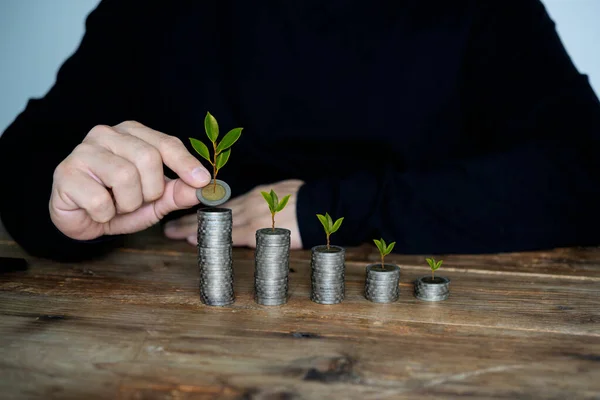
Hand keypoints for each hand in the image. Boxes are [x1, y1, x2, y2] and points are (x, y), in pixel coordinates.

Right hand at [50, 121, 210, 239]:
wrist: (82, 219)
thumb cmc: (119, 202)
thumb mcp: (155, 200)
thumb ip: (178, 192)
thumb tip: (204, 187)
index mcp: (132, 133)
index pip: (166, 143)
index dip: (186, 163)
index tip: (203, 180)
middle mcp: (107, 134)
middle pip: (148, 158)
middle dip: (150, 190)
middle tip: (138, 200)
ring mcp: (83, 150)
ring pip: (125, 177)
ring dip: (127, 203)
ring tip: (116, 205)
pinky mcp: (65, 173)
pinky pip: (100, 200)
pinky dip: (105, 214)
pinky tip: (97, 210)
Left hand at [164, 179, 304, 248]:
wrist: (324, 203)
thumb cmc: (309, 200)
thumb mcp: (285, 193)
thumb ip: (270, 200)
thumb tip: (262, 207)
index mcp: (257, 194)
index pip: (226, 203)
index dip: (207, 211)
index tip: (191, 215)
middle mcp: (251, 202)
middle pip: (216, 212)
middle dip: (192, 219)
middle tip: (171, 225)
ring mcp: (254, 215)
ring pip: (217, 222)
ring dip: (195, 228)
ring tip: (174, 233)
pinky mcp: (260, 229)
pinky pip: (231, 234)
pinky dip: (213, 237)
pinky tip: (197, 240)